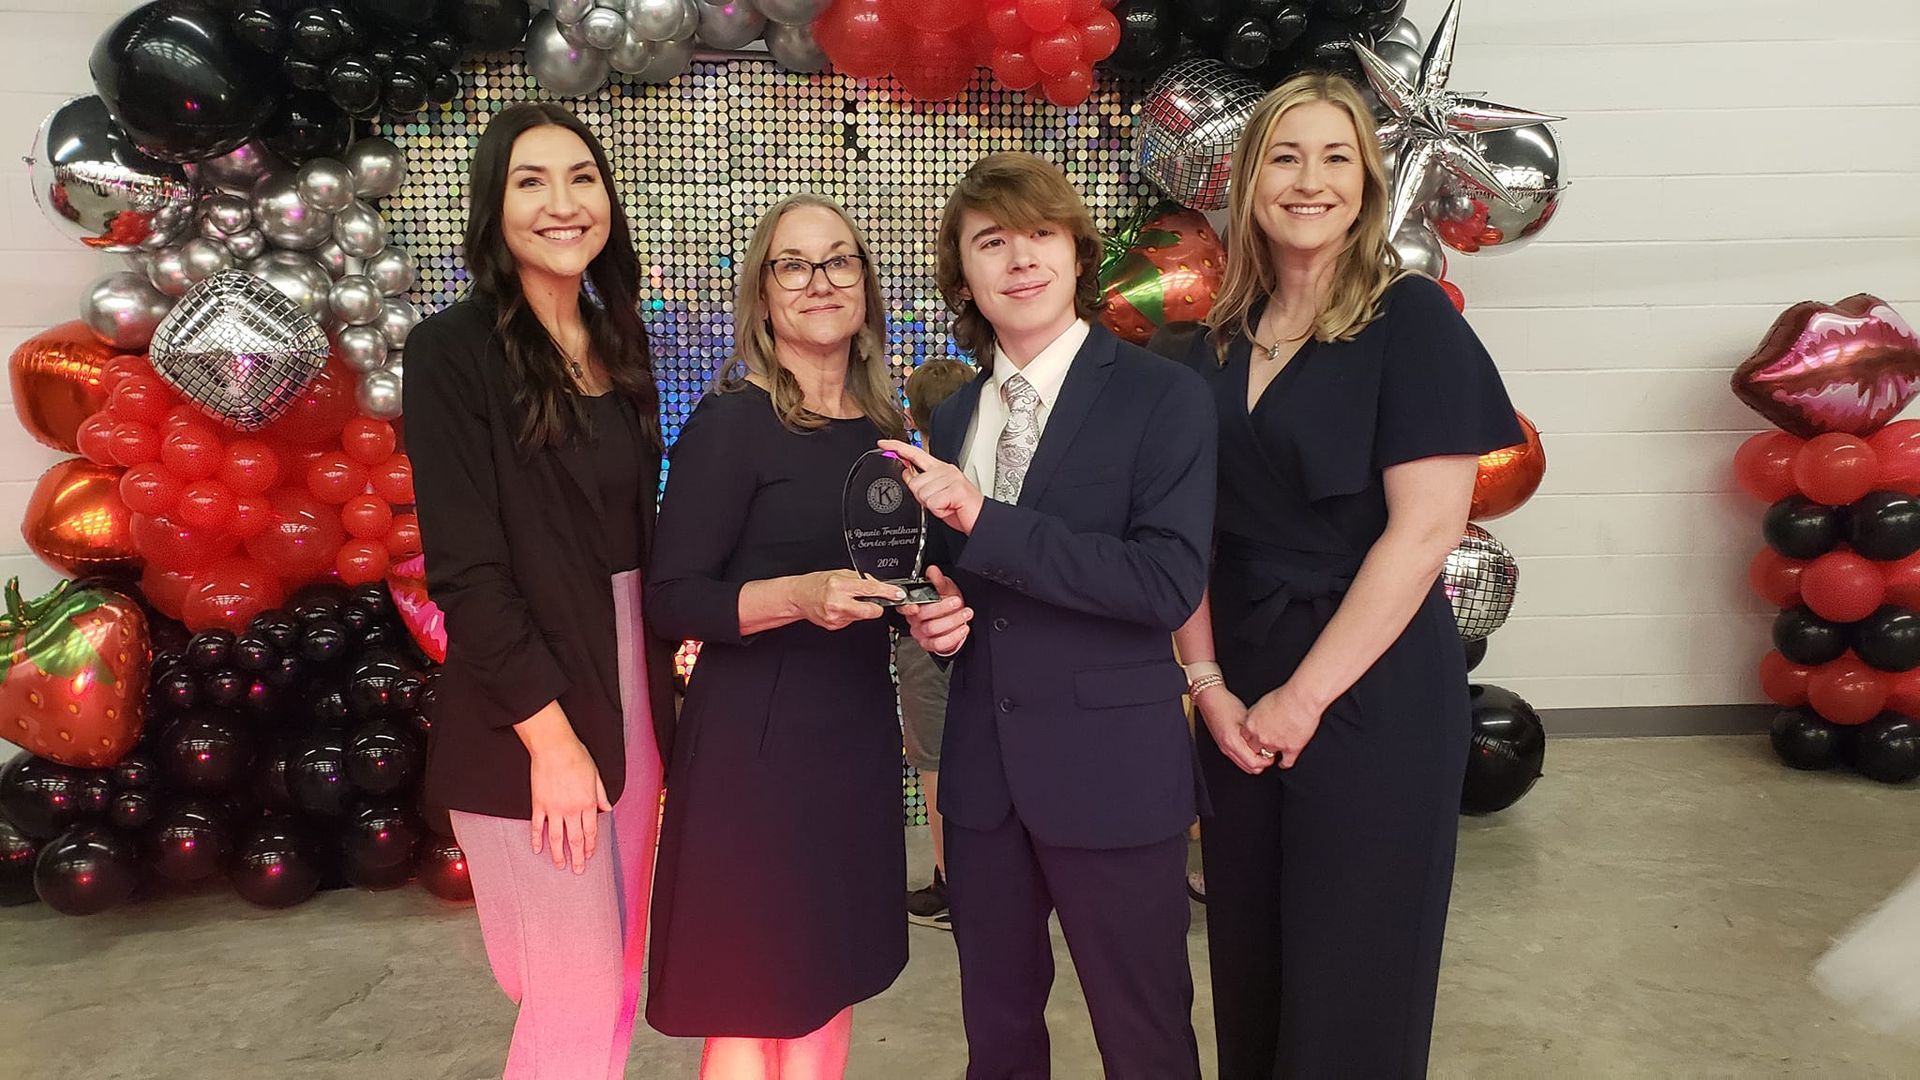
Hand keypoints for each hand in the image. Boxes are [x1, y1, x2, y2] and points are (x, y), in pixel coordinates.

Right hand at [527, 734, 611, 872]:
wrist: (554, 747)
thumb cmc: (576, 757)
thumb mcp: (596, 775)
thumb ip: (601, 794)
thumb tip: (607, 808)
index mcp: (588, 802)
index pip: (591, 830)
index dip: (591, 845)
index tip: (589, 855)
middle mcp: (572, 809)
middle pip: (575, 839)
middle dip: (578, 857)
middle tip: (577, 870)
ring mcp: (554, 808)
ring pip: (556, 837)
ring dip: (558, 854)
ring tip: (560, 865)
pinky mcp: (538, 804)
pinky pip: (537, 826)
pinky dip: (536, 839)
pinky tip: (537, 849)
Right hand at [794, 569, 895, 629]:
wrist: (798, 597)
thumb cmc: (817, 583)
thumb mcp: (839, 573)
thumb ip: (859, 578)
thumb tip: (877, 584)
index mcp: (840, 586)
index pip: (870, 589)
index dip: (887, 592)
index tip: (897, 594)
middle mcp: (838, 602)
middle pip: (871, 610)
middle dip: (876, 607)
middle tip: (874, 601)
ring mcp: (836, 617)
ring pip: (862, 616)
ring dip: (860, 609)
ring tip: (847, 601)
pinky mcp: (835, 625)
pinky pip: (852, 620)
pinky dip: (851, 614)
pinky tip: (840, 608)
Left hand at [877, 439, 984, 534]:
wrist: (980, 520)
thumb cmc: (960, 509)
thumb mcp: (936, 494)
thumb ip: (921, 482)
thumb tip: (906, 473)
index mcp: (940, 469)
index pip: (916, 454)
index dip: (898, 448)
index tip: (883, 444)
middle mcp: (945, 470)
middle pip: (914, 483)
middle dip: (922, 497)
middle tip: (939, 502)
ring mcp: (951, 478)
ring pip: (922, 494)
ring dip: (931, 505)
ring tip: (945, 506)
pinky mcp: (956, 489)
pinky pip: (932, 503)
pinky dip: (939, 511)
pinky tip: (949, 508)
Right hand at [901, 565, 971, 655]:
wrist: (955, 617)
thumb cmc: (946, 601)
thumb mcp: (944, 587)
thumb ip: (938, 580)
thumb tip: (932, 570)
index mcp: (913, 603)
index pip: (904, 606)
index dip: (908, 607)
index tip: (917, 606)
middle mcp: (914, 619)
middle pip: (922, 615)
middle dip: (942, 608)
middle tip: (956, 601)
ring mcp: (921, 633)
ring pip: (932, 629)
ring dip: (952, 620)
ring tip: (965, 613)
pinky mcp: (930, 644)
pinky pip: (939, 643)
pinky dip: (953, 636)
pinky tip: (963, 628)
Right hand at [1194, 686, 1269, 774]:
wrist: (1210, 699)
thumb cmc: (1226, 705)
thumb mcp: (1246, 718)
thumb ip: (1255, 734)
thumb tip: (1267, 744)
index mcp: (1233, 742)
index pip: (1253, 763)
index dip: (1266, 761)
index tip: (1273, 754)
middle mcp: (1227, 748)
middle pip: (1249, 768)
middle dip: (1261, 763)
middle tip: (1270, 753)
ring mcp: (1224, 748)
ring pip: (1243, 765)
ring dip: (1254, 761)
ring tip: (1261, 749)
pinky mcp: (1223, 745)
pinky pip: (1238, 758)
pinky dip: (1247, 756)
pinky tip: (1252, 746)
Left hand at [1241, 683, 1323, 769]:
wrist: (1301, 699)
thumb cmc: (1284, 696)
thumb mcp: (1262, 702)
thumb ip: (1255, 713)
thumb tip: (1255, 718)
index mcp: (1252, 724)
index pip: (1245, 737)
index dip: (1250, 738)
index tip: (1253, 740)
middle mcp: (1261, 736)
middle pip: (1254, 749)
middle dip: (1258, 748)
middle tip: (1262, 748)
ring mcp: (1275, 744)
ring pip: (1268, 756)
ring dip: (1270, 755)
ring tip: (1273, 755)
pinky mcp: (1291, 749)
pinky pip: (1286, 762)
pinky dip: (1284, 763)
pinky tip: (1284, 762)